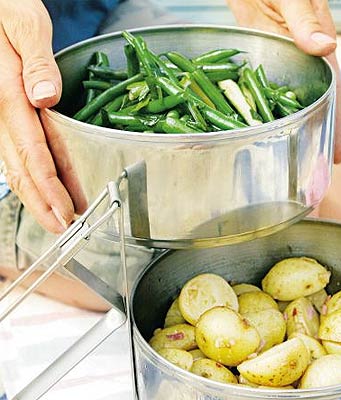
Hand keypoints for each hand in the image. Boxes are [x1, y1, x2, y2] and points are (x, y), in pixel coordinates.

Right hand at [0, 0, 86, 232]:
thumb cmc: (4, 9)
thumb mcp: (24, 25)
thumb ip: (37, 62)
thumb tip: (46, 97)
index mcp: (10, 97)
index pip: (33, 154)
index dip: (50, 189)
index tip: (66, 213)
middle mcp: (3, 114)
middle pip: (24, 171)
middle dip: (45, 205)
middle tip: (65, 231)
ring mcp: (1, 118)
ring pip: (20, 166)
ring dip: (41, 196)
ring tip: (62, 218)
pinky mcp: (7, 115)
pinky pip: (20, 152)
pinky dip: (37, 175)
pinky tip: (51, 187)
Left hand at [227, 0, 340, 162]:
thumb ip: (305, 19)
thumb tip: (325, 48)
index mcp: (317, 44)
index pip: (332, 92)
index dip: (336, 125)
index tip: (338, 155)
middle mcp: (304, 57)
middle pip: (316, 102)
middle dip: (319, 135)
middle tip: (320, 169)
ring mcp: (285, 59)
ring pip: (295, 99)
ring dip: (298, 127)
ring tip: (299, 156)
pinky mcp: (266, 57)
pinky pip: (273, 89)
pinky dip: (275, 110)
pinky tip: (271, 127)